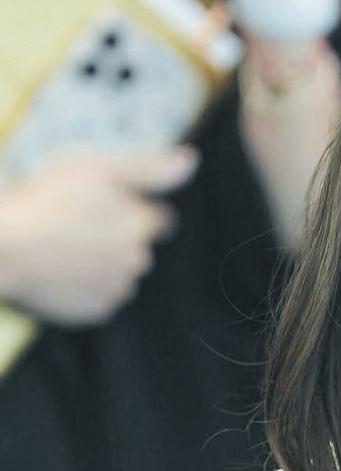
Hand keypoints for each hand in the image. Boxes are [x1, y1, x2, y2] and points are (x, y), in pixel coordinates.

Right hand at [0, 146, 197, 324]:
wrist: (3, 246)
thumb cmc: (46, 200)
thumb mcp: (98, 168)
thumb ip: (149, 167)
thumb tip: (191, 160)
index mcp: (141, 225)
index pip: (159, 219)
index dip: (134, 208)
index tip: (104, 204)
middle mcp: (137, 260)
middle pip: (138, 248)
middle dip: (117, 237)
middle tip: (77, 224)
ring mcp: (117, 288)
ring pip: (120, 274)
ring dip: (102, 263)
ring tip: (65, 248)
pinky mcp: (95, 311)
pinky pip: (99, 297)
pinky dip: (84, 286)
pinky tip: (60, 271)